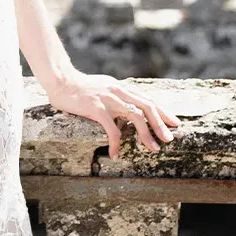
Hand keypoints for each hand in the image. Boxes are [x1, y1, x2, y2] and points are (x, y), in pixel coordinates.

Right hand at [43, 74, 179, 156]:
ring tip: (153, 148)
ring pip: (135, 117)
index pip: (148, 100)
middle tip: (169, 139)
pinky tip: (115, 153)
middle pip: (147, 107)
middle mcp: (119, 92)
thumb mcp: (103, 88)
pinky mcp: (96, 108)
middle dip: (161, 124)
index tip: (174, 123)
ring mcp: (108, 99)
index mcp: (122, 88)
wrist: (61, 81)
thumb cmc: (79, 88)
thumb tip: (127, 109)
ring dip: (146, 134)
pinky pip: (112, 128)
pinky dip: (116, 143)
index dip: (163, 112)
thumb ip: (116, 97)